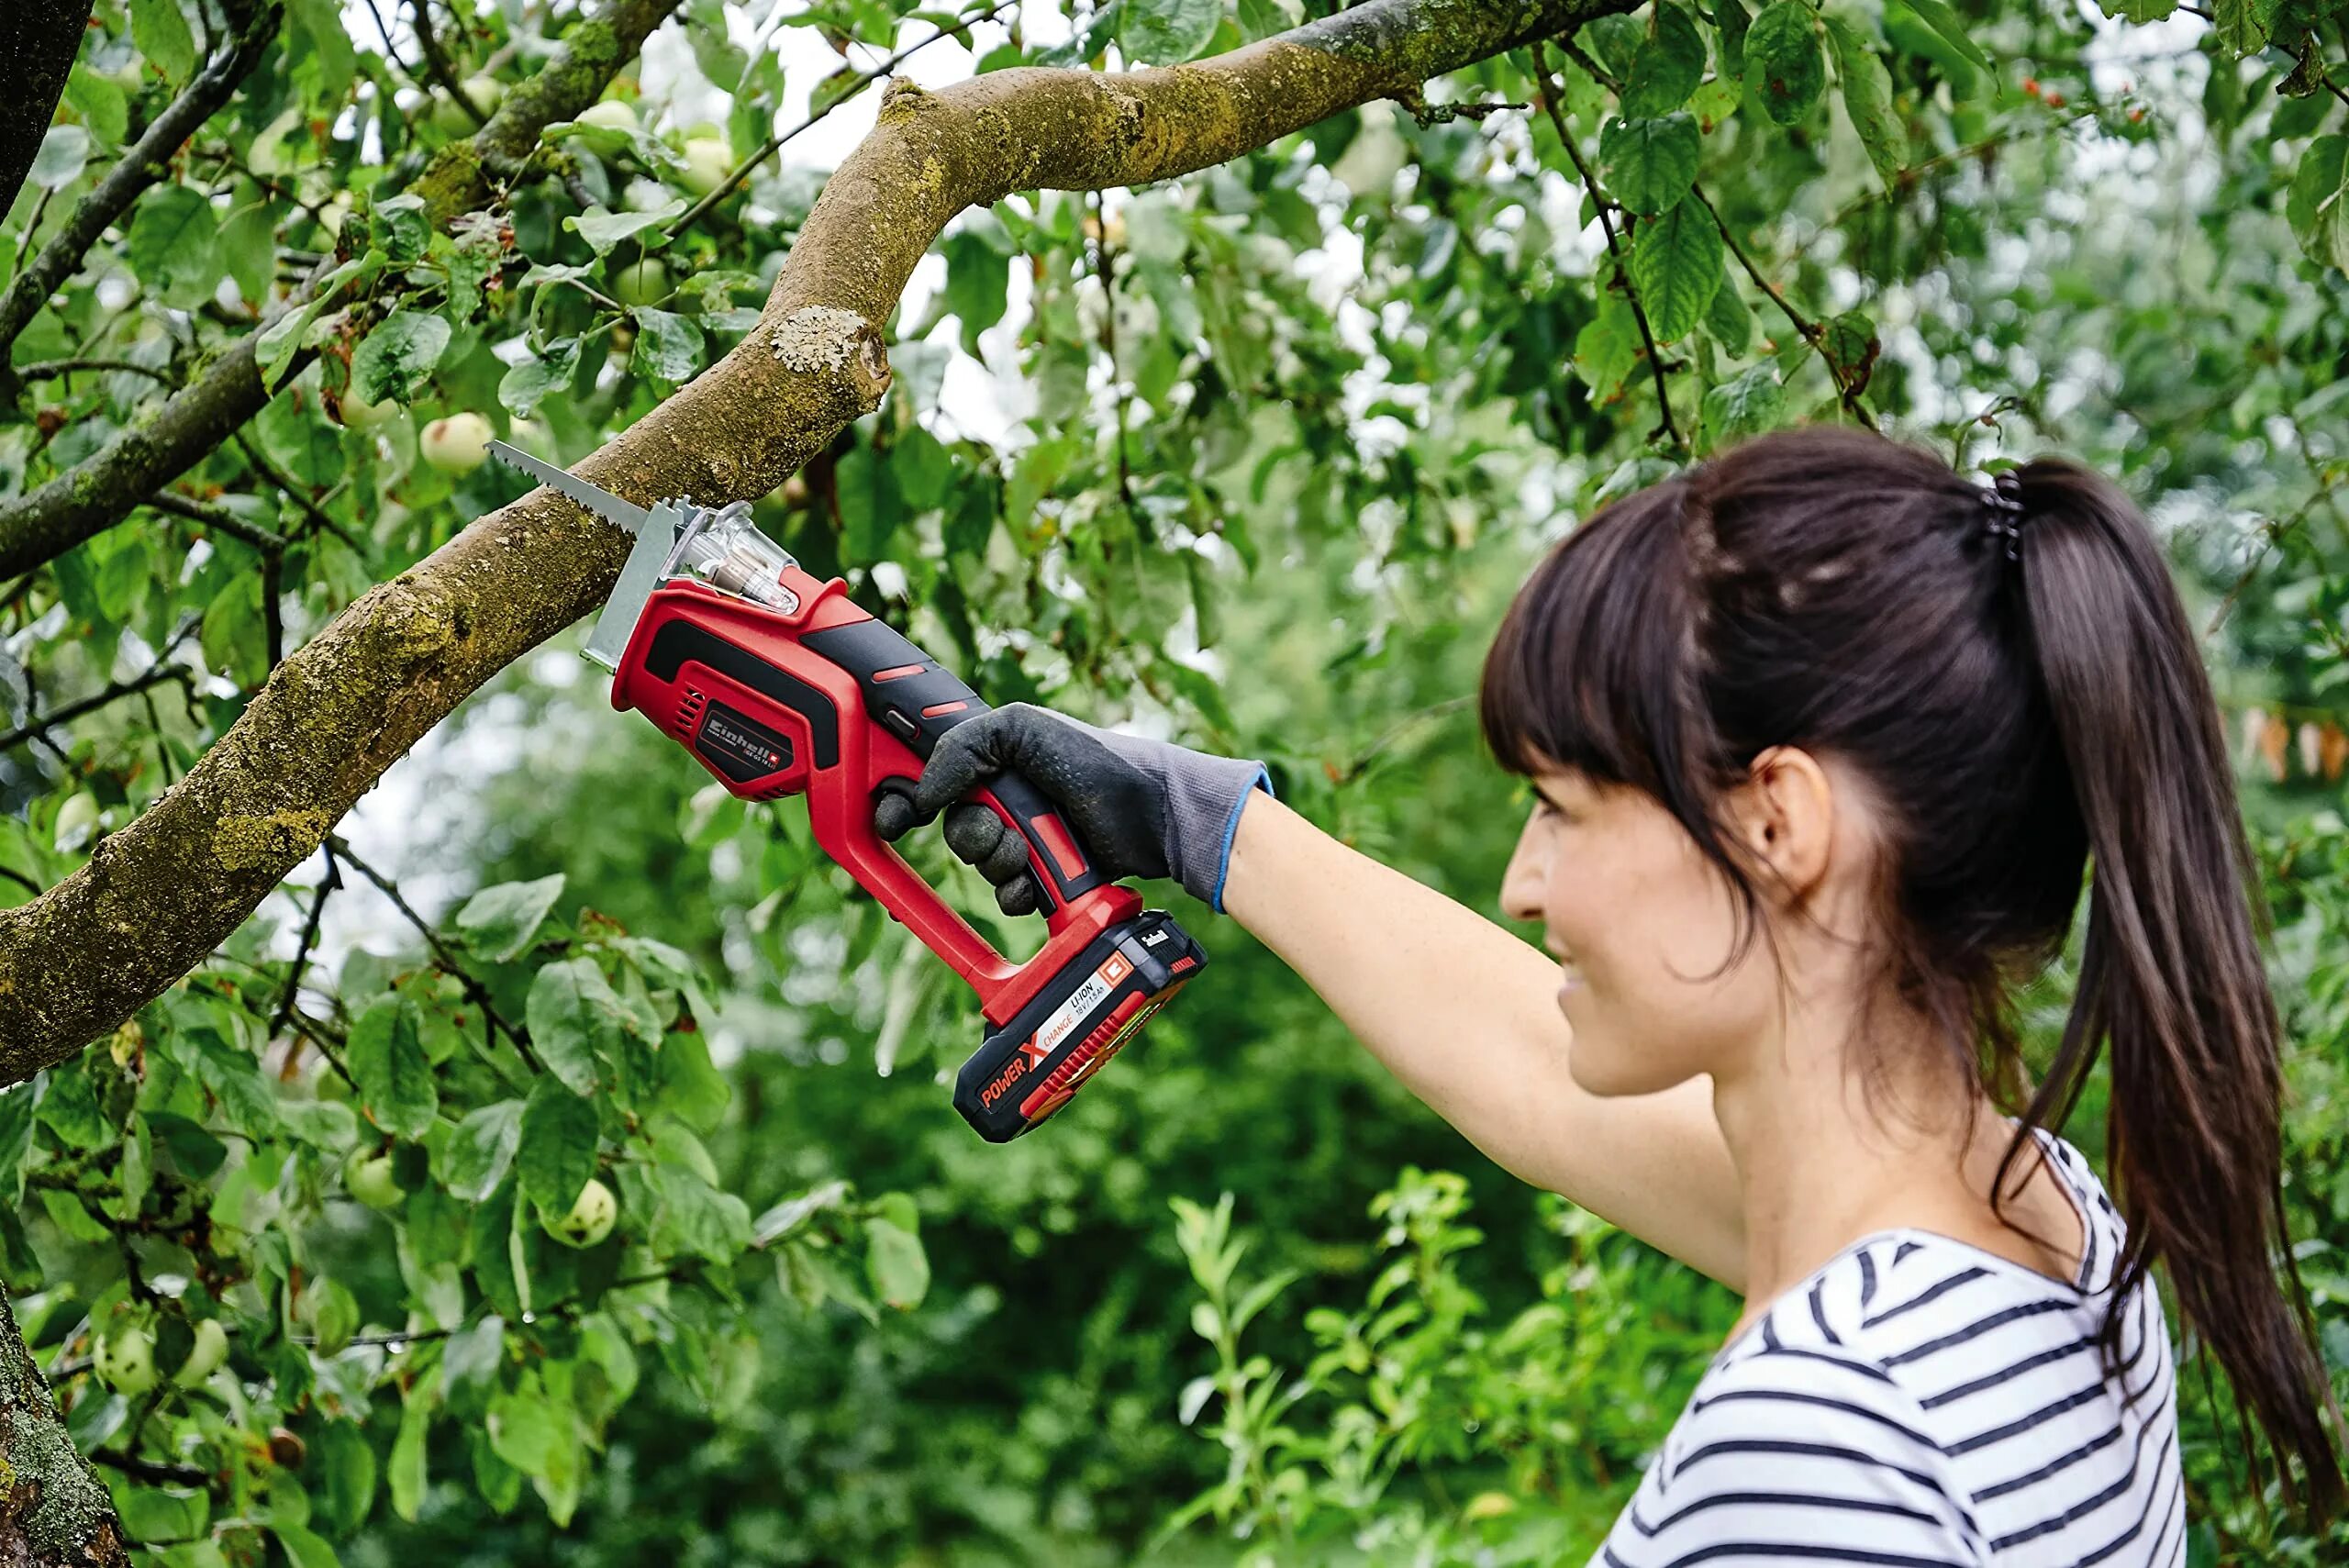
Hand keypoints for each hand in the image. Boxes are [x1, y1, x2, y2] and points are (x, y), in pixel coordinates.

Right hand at [872, 702, 1273, 915]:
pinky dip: (1020, 893)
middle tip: (1003, 828)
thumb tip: (923, 789)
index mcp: (993, 761)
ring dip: (1002, 864)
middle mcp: (1005, 800)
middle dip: (974, 835)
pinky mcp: (1045, 877)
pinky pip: (1008, 897)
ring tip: (1034, 851)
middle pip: (954, 830)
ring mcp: (1025, 839)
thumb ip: (963, 746)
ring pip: (980, 867)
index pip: (929, 779)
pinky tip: (1041, 883)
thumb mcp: (1023, 729)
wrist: (1151, 814)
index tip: (890, 821)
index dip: (902, 800)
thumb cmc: (1097, 761)